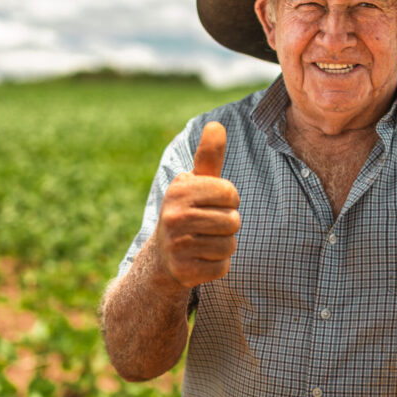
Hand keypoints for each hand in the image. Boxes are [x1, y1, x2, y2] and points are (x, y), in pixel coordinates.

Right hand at [154, 121, 240, 287]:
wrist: (163, 256)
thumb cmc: (188, 211)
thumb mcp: (196, 182)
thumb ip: (209, 155)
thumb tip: (217, 124)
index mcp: (180, 190)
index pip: (231, 193)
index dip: (229, 200)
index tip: (211, 203)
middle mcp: (174, 215)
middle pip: (233, 221)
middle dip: (228, 225)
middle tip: (208, 225)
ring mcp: (177, 245)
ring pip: (230, 245)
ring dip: (224, 245)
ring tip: (204, 241)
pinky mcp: (183, 271)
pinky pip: (222, 267)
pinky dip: (217, 265)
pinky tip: (200, 259)